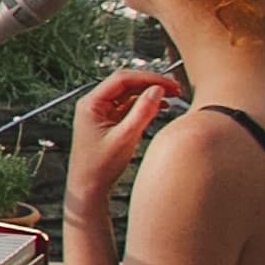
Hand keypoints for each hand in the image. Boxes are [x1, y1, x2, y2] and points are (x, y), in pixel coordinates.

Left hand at [66, 65, 186, 225]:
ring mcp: (102, 113)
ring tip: (172, 96)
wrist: (89, 186)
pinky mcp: (109, 122)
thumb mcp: (125, 138)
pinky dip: (145, 105)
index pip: (121, 79)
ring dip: (150, 94)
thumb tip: (157, 90)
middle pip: (126, 84)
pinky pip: (129, 107)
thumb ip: (142, 112)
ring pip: (129, 94)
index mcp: (91, 104)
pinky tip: (161, 107)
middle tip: (175, 88)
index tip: (169, 83)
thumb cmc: (98, 166)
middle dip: (151, 84)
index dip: (148, 78)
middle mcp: (94, 105)